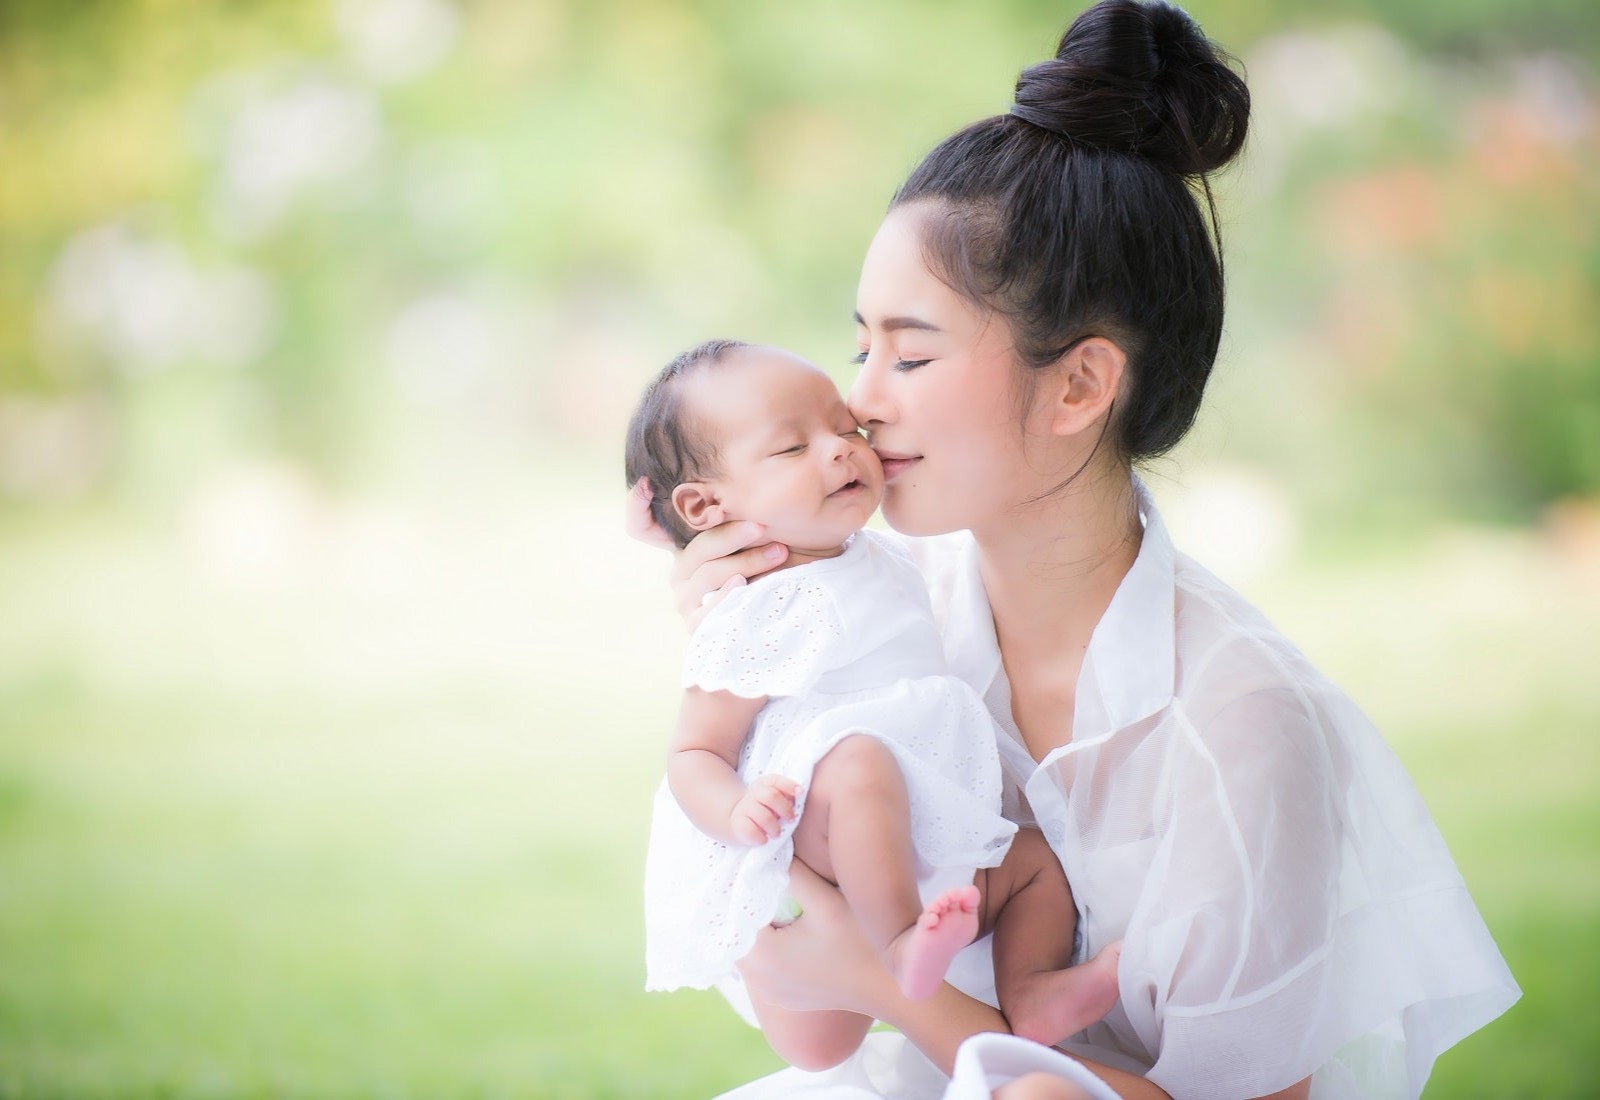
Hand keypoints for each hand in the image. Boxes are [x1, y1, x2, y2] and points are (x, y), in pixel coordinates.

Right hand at [625, 478, 789, 626]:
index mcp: (685, 550)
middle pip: (698, 549)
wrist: (772, 625)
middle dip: (732, 535)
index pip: (641, 526)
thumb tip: (742, 474)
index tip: (646, 482)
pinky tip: (743, 586)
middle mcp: (680, 573)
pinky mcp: (698, 628)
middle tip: (763, 526)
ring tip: (778, 553)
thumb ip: (738, 520)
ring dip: (747, 562)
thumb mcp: (752, 544)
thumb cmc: (765, 575)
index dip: (636, 505)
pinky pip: (709, 609)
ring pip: (710, 574)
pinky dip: (726, 596)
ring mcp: (686, 601)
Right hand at [730, 774, 799, 844]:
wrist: (741, 824)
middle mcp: (752, 794)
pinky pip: (751, 831)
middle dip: (785, 809)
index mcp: (763, 784)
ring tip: (777, 834)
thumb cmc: (765, 811)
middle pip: (771, 796)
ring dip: (775, 828)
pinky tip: (764, 839)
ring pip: (764, 816)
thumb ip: (786, 796)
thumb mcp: (775, 801)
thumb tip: (799, 793)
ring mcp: (743, 808)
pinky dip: (761, 838)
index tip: (800, 792)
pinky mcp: (737, 824)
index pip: (774, 780)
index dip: (788, 785)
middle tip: (791, 820)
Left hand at [738, 859, 897, 1017]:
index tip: (751, 860)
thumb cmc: (861, 943)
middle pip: (736, 929)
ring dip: (754, 923)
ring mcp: (768, 992)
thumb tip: (769, 849)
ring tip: (769, 895)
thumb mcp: (826, 900)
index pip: (735, 908)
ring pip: (746, 948)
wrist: (889, 991)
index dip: (742, 882)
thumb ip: (793, 873)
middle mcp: (757, 979)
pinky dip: (764, 944)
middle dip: (746, 902)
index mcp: (762, 955)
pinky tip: (782, 924)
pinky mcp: (781, 997)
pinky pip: (760, 965)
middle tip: (758, 872)